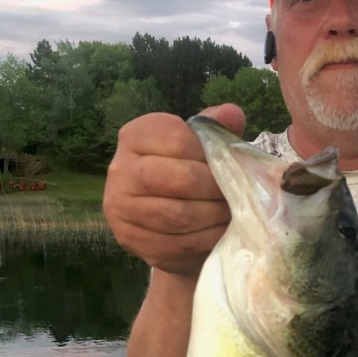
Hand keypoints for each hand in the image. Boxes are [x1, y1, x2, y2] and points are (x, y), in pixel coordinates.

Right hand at [103, 104, 245, 274]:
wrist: (158, 220)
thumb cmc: (183, 172)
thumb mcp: (197, 145)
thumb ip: (214, 129)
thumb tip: (232, 113)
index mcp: (135, 136)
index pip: (178, 139)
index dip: (212, 155)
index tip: (230, 166)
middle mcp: (120, 169)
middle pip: (179, 179)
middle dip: (215, 190)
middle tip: (237, 196)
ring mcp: (121, 207)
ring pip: (179, 215)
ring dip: (213, 216)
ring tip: (231, 214)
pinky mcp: (130, 239)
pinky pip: (177, 242)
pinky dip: (205, 239)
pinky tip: (218, 233)